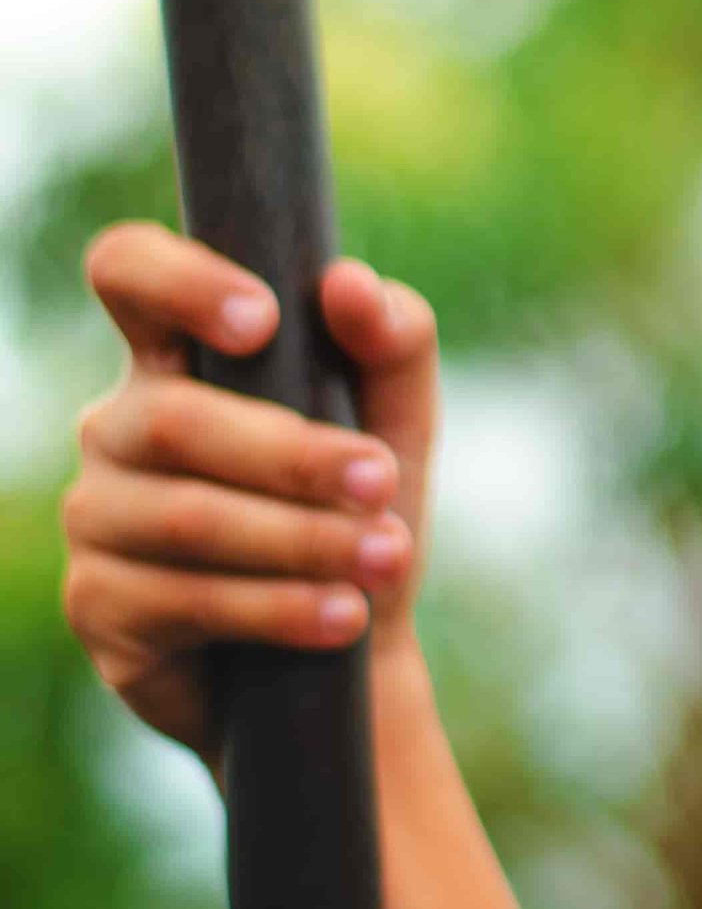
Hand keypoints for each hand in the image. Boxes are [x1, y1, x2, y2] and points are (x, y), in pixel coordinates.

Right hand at [59, 221, 443, 779]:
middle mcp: (118, 428)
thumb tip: (347, 284)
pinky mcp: (100, 608)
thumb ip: (393, 341)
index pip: (126, 273)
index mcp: (176, 359)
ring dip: (301, 539)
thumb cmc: (363, 504)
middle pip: (172, 421)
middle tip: (381, 482)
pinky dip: (279, 606)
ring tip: (387, 558)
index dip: (176, 281)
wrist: (354, 635)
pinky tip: (343, 615)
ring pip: (185, 517)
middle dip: (292, 455)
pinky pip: (183, 600)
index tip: (262, 321)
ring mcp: (97, 518)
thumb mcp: (398, 418)